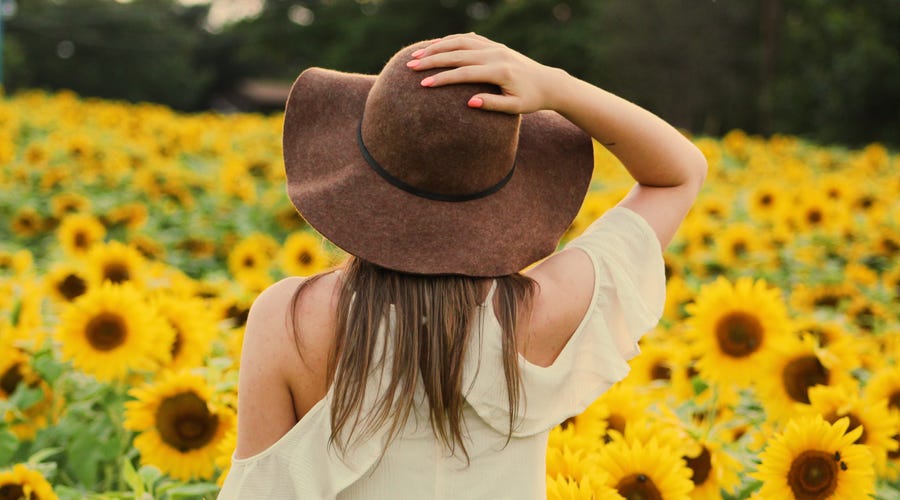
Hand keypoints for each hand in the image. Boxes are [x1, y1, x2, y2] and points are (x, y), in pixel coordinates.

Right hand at [406, 33, 566, 114]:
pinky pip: (467, 38)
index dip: (443, 78)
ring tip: (417, 54)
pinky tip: (435, 46)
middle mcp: (495, 54)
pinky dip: (449, 40)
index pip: (465, 73)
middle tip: (410, 66)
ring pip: (460, 41)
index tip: (424, 84)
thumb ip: (493, 105)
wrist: (548, 83)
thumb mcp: (515, 108)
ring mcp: (494, 46)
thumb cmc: (531, 99)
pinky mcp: (493, 44)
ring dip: (437, 47)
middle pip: (457, 54)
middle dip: (432, 59)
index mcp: (500, 71)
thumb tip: (469, 103)